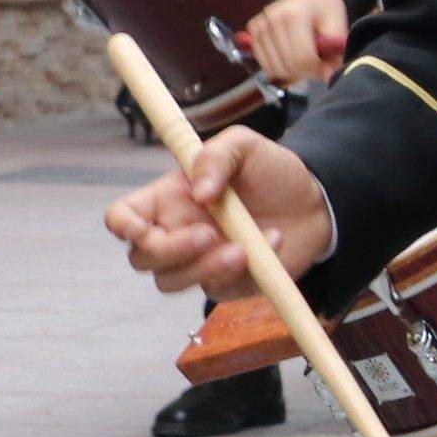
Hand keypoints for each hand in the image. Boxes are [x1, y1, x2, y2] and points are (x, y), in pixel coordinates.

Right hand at [103, 125, 330, 297]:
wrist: (315, 200)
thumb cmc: (271, 171)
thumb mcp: (245, 146)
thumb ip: (217, 156)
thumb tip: (198, 192)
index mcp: (168, 199)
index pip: (122, 217)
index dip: (121, 225)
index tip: (140, 228)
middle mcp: (176, 233)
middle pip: (141, 258)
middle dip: (169, 251)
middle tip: (209, 234)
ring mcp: (198, 262)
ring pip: (171, 282)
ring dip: (203, 269)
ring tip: (244, 249)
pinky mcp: (226, 283)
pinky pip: (217, 290)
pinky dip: (243, 272)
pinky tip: (272, 241)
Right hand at [248, 0, 350, 87]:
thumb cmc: (325, 10)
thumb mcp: (337, 27)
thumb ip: (334, 52)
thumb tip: (327, 77)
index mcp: (296, 14)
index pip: (302, 56)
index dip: (316, 69)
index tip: (325, 68)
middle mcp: (273, 17)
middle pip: (287, 64)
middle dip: (305, 72)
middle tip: (317, 67)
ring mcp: (261, 23)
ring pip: (273, 67)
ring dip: (291, 72)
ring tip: (305, 62)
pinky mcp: (254, 29)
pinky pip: (263, 62)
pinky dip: (278, 67)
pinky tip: (291, 58)